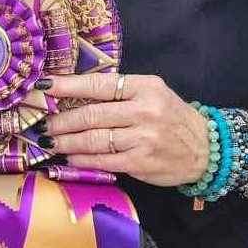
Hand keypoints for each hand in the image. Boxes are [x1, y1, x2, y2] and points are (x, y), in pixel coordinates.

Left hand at [43, 72, 208, 186]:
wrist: (206, 149)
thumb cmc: (172, 118)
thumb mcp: (152, 93)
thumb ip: (119, 93)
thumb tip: (74, 96)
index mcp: (144, 87)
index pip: (98, 84)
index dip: (66, 86)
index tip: (43, 88)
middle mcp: (144, 110)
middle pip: (91, 114)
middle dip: (60, 120)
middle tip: (41, 123)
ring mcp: (142, 138)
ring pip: (93, 139)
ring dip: (66, 141)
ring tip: (50, 141)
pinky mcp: (140, 162)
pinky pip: (103, 160)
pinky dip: (82, 159)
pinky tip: (70, 158)